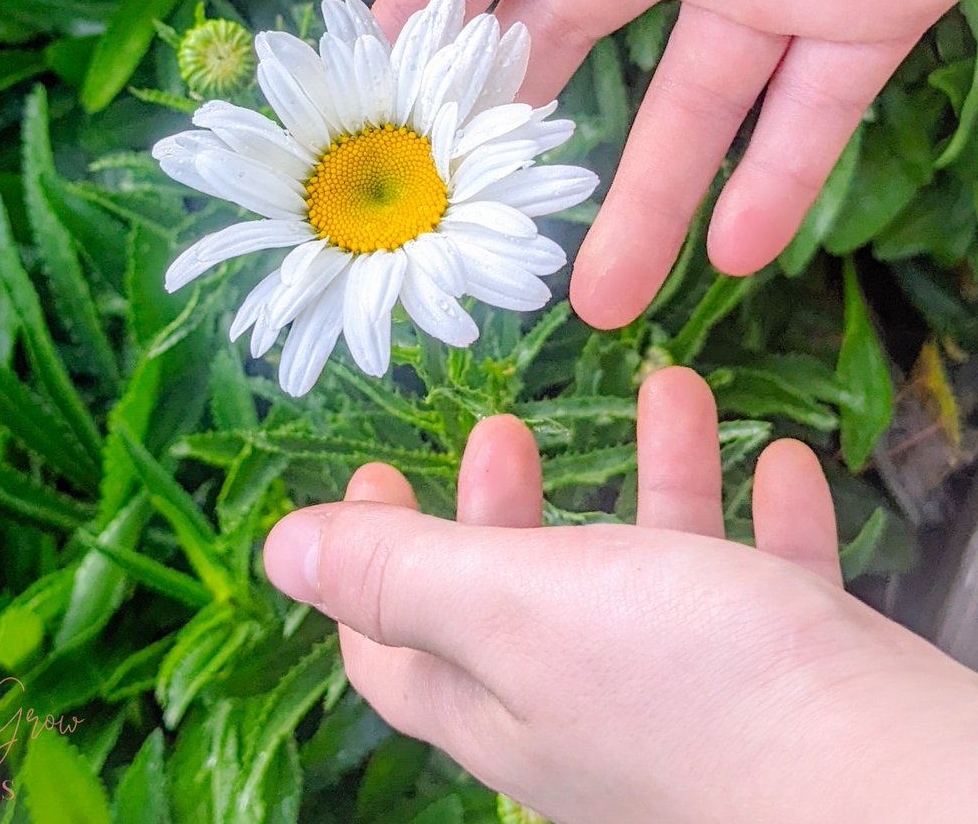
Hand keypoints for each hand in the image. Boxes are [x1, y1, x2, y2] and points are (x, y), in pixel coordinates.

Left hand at [264, 368, 977, 822]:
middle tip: (498, 429)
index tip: (375, 470)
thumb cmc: (684, 684)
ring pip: (654, 569)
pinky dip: (763, 520)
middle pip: (519, 596)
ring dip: (654, 478)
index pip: (394, 640)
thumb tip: (279, 553)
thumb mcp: (514, 606)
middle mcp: (587, 705)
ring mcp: (693, 695)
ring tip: (668, 387)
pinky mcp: (790, 678)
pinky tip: (778, 461)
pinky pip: (765, 581)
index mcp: (502, 697)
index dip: (365, 561)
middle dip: (502, 507)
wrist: (893, 784)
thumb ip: (399, 575)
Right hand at [338, 0, 977, 327]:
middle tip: (467, 217)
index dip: (428, 10)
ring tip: (596, 303)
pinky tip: (736, 257)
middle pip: (570, 37)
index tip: (376, 95)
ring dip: (644, 203)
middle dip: (516, 122)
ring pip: (689, 107)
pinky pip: (810, 111)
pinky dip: (777, 182)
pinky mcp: (870, 4)